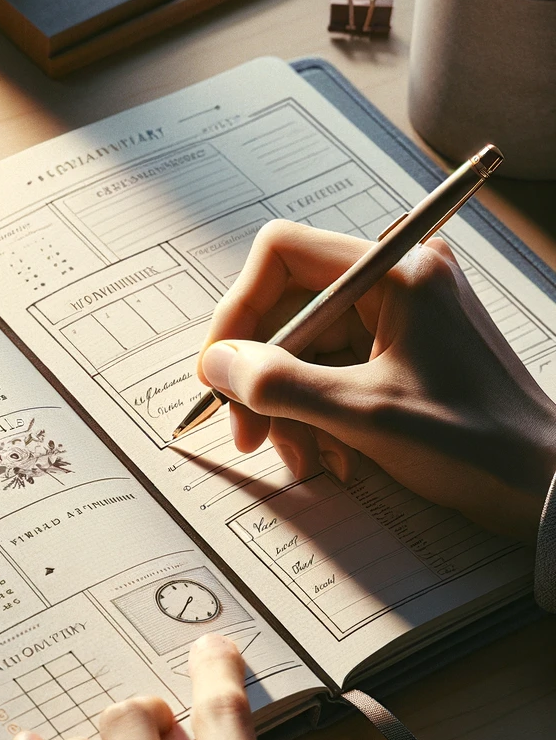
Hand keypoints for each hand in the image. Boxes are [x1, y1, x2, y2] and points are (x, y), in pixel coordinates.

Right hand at [195, 220, 555, 539]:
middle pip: (288, 308)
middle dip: (262, 374)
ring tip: (300, 455)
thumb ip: (279, 384)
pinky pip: (329, 369)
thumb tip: (217, 362)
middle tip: (248, 431)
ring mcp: (396, 316)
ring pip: (303, 346)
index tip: (222, 366)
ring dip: (287, 405)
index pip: (282, 255)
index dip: (240, 308)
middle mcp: (394, 281)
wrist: (539, 484)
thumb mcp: (363, 415)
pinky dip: (315, 412)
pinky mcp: (395, 350)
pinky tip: (328, 453)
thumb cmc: (474, 442)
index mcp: (396, 272)